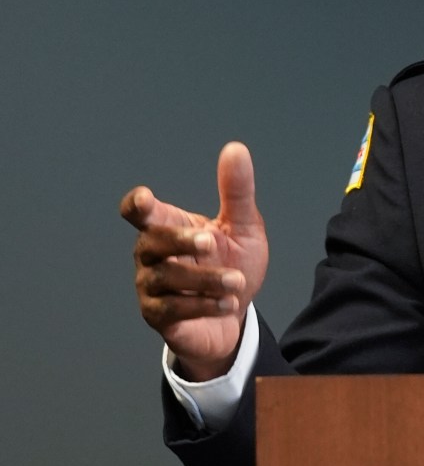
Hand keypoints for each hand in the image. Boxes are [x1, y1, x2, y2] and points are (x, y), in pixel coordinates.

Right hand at [121, 142, 269, 380]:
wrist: (236, 317)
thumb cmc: (232, 265)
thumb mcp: (244, 228)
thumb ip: (237, 192)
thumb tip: (236, 148)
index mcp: (168, 225)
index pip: (140, 211)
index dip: (138, 205)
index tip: (144, 200)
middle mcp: (151, 254)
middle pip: (151, 241)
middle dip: (181, 240)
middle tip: (213, 242)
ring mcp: (150, 285)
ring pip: (166, 277)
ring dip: (206, 279)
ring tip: (237, 282)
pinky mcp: (156, 315)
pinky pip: (172, 308)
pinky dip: (202, 304)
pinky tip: (228, 303)